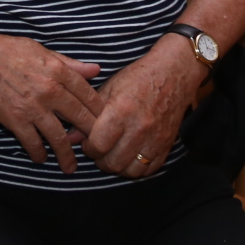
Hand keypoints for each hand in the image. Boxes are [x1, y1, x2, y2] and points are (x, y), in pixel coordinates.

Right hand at [0, 33, 103, 174]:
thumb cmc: (6, 50)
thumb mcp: (41, 51)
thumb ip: (69, 63)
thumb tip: (96, 69)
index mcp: (58, 70)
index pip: (89, 96)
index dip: (100, 113)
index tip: (105, 124)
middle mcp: (49, 89)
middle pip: (80, 119)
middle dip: (91, 137)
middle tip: (96, 149)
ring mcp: (32, 106)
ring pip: (58, 137)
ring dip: (66, 156)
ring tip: (70, 167)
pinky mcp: (14, 119)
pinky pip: (33, 143)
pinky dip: (39, 154)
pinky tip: (41, 158)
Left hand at [81, 37, 202, 177]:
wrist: (173, 74)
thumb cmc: (137, 78)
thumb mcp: (108, 88)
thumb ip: (88, 114)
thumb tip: (71, 137)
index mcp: (121, 111)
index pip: (98, 145)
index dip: (88, 147)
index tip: (88, 140)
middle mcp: (140, 128)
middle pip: (113, 163)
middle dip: (101, 159)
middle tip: (99, 149)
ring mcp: (156, 139)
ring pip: (130, 171)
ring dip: (118, 166)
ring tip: (114, 153)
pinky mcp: (167, 145)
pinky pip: (149, 170)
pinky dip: (137, 168)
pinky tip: (130, 156)